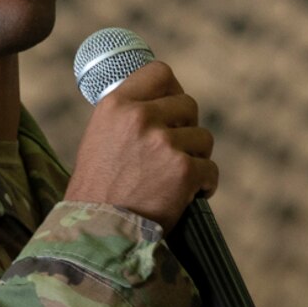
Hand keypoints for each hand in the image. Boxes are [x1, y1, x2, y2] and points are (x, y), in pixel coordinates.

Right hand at [65, 61, 217, 227]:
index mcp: (116, 105)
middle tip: (173, 154)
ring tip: (175, 179)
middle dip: (186, 129)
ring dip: (196, 158)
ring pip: (204, 138)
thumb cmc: (97, 191)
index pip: (160, 73)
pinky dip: (204, 185)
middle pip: (188, 105)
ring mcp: (164, 143)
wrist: (97, 233)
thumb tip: (162, 103)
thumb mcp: (100, 138)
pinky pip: (210, 170)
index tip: (172, 109)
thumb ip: (128, 117)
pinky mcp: (184, 170)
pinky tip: (188, 196)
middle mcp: (140, 118)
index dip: (172, 91)